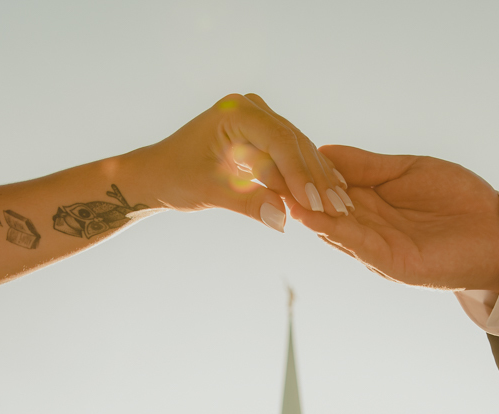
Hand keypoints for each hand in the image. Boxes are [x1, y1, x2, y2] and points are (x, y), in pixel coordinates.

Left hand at [132, 94, 350, 231]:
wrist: (158, 174)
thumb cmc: (175, 178)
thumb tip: (283, 220)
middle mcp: (250, 107)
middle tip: (338, 209)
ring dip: (318, 180)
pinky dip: (308, 177)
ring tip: (341, 208)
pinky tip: (331, 195)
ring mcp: (259, 118)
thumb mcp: (210, 192)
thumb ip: (248, 204)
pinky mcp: (263, 135)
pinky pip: (291, 156)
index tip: (315, 203)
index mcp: (234, 111)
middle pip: (294, 144)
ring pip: (298, 151)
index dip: (299, 174)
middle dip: (315, 180)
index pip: (278, 141)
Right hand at [288, 145, 498, 290]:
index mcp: (368, 201)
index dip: (301, 171)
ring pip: (330, 226)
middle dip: (293, 191)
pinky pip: (353, 242)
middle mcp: (365, 225)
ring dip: (303, 210)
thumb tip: (323, 150)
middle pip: (321, 206)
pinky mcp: (388, 262)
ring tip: (276, 190)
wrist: (498, 235)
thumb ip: (367, 166)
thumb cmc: (459, 200)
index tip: (273, 152)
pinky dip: (330, 229)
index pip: (326, 184)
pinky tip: (308, 214)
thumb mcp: (408, 171)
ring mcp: (374, 246)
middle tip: (260, 171)